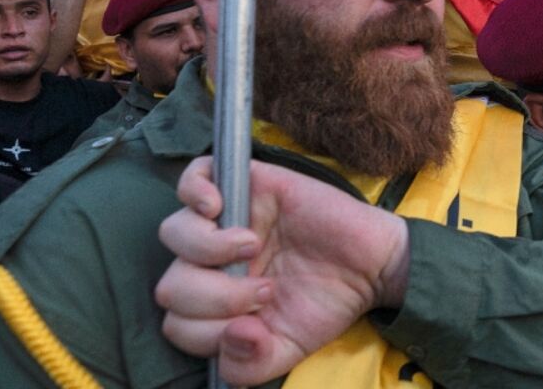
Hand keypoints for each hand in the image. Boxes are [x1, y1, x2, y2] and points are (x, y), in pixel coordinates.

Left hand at [155, 157, 410, 385]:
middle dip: (216, 296)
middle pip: (170, 283)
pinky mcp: (243, 183)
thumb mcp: (287, 350)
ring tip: (254, 246)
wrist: (371, 265)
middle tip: (267, 289)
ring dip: (209, 249)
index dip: (210, 331)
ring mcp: (224, 221)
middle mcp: (212, 264)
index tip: (259, 322)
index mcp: (216, 305)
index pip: (177, 323)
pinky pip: (191, 176)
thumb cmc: (328, 303)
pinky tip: (218, 209)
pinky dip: (195, 192)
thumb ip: (248, 365)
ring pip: (174, 232)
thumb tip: (232, 335)